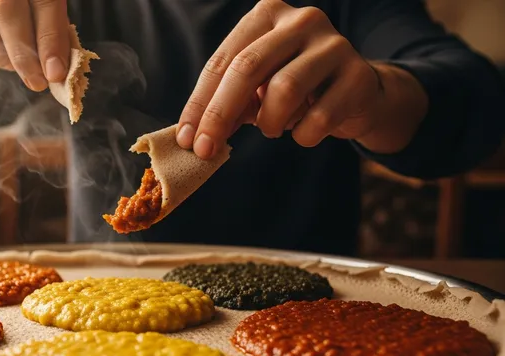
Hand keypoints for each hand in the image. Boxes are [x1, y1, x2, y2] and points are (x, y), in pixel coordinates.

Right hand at [0, 0, 70, 92]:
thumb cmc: (21, 24)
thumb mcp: (43, 28)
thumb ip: (54, 44)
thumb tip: (57, 73)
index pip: (45, 2)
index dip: (50, 39)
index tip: (54, 73)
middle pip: (6, 8)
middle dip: (22, 53)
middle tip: (35, 81)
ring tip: (5, 61)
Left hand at [177, 0, 385, 158]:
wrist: (358, 92)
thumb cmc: (295, 87)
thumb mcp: (256, 87)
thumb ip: (228, 103)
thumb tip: (195, 136)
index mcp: (267, 14)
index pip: (223, 60)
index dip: (200, 103)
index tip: (186, 139)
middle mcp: (301, 20)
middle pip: (248, 68)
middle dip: (219, 115)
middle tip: (206, 150)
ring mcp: (334, 44)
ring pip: (283, 89)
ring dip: (269, 122)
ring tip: (271, 128)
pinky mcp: (359, 75)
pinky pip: (319, 117)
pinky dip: (303, 135)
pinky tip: (304, 130)